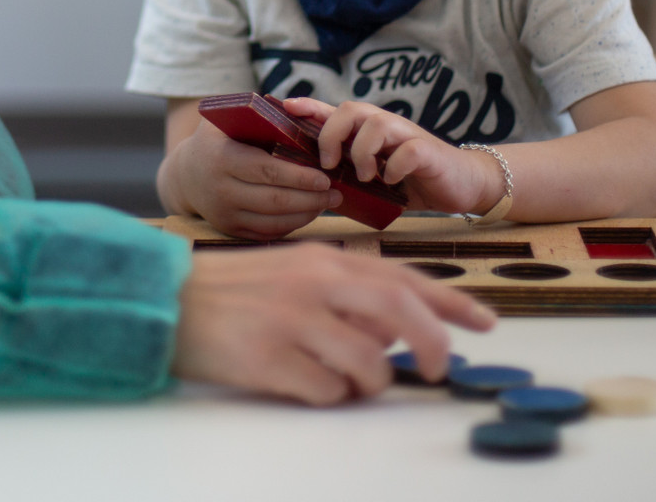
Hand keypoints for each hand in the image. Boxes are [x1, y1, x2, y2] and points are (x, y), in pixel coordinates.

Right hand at [161, 117, 336, 240]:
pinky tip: (310, 212)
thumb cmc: (216, 140)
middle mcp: (220, 190)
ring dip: (306, 213)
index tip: (324, 177)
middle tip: (335, 193)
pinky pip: (268, 232)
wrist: (185, 175)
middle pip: (274, 200)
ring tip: (329, 203)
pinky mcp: (231, 230)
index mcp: (221, 158)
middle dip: (310, 198)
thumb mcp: (226, 119)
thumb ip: (256, 113)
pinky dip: (293, 224)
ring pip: (274, 220)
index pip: (266, 171)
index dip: (298, 176)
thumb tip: (297, 109)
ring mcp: (225, 214)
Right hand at [172, 244, 496, 403]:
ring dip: (365, 380)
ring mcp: (294, 322)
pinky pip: (328, 391)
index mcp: (324, 260)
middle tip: (440, 367)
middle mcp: (315, 285)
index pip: (404, 278)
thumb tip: (398, 327)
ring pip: (369, 363)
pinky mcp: (272, 360)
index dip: (451, 302)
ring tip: (334, 374)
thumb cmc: (235, 290)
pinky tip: (299, 380)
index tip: (486, 323)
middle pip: (401, 314)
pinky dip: (326, 394)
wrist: (169, 302)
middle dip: (432, 344)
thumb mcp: (295, 272)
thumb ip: (346, 289)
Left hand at [283, 98, 503, 215]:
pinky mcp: (428, 152)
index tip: (285, 105)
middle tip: (330, 162)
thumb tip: (312, 189)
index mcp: (370, 132)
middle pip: (351, 108)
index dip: (310, 106)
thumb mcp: (375, 178)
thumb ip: (349, 177)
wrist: (463, 184)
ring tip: (365, 176)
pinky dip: (394, 166)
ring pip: (377, 124)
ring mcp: (408, 136)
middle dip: (332, 133)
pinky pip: (407, 151)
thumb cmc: (413, 181)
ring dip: (363, 151)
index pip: (335, 110)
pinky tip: (391, 180)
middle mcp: (387, 127)